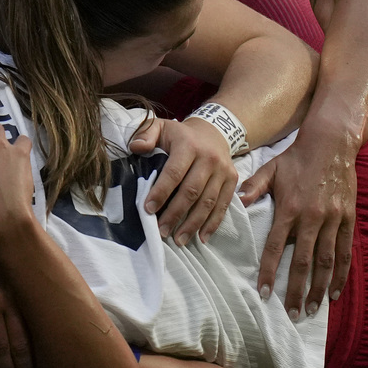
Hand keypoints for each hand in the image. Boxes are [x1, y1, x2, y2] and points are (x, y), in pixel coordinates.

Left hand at [134, 114, 236, 245]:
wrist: (213, 132)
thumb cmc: (180, 135)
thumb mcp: (161, 127)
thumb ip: (145, 134)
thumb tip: (135, 147)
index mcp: (188, 145)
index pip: (174, 172)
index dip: (161, 192)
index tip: (148, 209)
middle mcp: (209, 158)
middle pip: (192, 191)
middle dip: (175, 214)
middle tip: (162, 231)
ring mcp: (223, 171)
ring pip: (208, 202)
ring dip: (193, 224)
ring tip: (179, 240)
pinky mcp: (232, 180)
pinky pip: (223, 205)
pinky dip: (213, 223)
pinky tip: (202, 237)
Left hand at [241, 122, 356, 318]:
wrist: (331, 144)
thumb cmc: (296, 158)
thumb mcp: (270, 169)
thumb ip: (253, 188)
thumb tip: (235, 203)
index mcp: (290, 208)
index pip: (276, 247)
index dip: (269, 271)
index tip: (263, 293)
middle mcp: (313, 218)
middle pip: (303, 262)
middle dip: (297, 290)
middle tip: (292, 314)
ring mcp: (334, 220)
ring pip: (327, 261)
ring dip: (320, 288)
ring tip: (313, 310)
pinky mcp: (348, 219)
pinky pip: (346, 252)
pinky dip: (341, 274)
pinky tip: (335, 292)